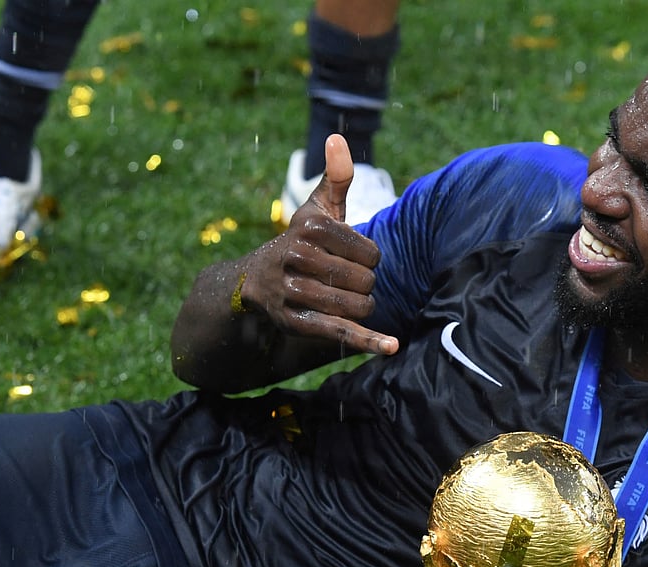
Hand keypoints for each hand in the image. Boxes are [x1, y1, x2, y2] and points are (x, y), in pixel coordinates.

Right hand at [238, 133, 397, 355]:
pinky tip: (391, 347)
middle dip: (363, 284)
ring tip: (339, 297)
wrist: (256, 281)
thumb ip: (335, 177)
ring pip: (358, 306)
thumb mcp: (316, 209)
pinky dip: (369, 342)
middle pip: (366, 281)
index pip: (372, 253)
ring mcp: (294, 292)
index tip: (348, 258)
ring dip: (359, 306)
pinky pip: (340, 332)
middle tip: (341, 280)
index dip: (368, 259)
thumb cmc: (300, 242)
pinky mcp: (295, 322)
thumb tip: (337, 137)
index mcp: (310, 227)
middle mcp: (298, 257)